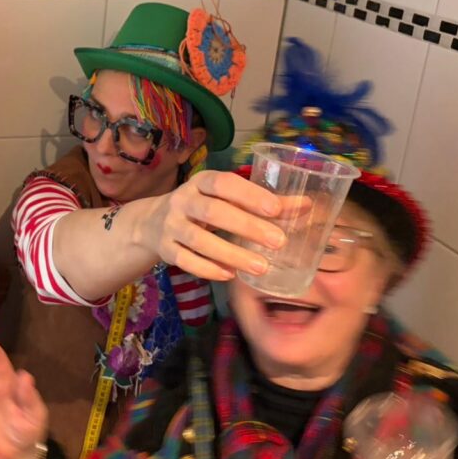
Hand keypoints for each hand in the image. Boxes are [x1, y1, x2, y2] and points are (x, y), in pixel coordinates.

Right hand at [144, 170, 300, 280]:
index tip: (277, 209)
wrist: (151, 223)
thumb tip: (306, 206)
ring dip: (231, 253)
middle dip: (246, 226)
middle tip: (278, 242)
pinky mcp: (165, 249)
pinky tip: (230, 275)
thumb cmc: (202, 207)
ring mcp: (171, 226)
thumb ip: (265, 203)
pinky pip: (185, 260)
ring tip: (261, 267)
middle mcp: (182, 201)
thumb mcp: (226, 199)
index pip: (224, 184)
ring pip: (199, 239)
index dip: (249, 195)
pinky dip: (208, 268)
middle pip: (212, 211)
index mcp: (201, 183)